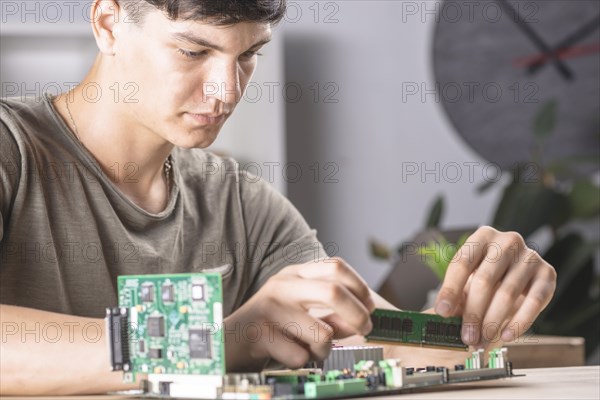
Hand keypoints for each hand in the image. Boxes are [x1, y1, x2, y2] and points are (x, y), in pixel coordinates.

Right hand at [223, 257, 374, 370]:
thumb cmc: (273, 324)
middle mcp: (283, 285)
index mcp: (295, 274)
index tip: (369, 306)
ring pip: (322, 334)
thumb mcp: (301, 309)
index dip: (360, 286)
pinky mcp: (260, 333)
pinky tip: (286, 353)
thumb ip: (330, 312)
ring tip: (312, 348)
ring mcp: (270, 308)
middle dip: (357, 314)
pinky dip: (301, 360)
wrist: (229, 340)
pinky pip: (300, 356)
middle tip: (366, 329)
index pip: (336, 266)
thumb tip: (360, 321)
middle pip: (333, 292)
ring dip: (325, 349)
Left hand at [434, 226, 556, 349]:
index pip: (462, 263)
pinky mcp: (548, 273)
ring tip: (482, 339)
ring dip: (493, 321)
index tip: (443, 313)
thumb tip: (444, 315)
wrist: (518, 272)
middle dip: (473, 313)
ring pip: (507, 293)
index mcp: (482, 236)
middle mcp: (507, 241)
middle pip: (484, 280)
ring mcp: (530, 256)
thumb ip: (456, 293)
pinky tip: (506, 336)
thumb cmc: (487, 275)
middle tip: (466, 336)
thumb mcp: (468, 278)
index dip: (450, 289)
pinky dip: (519, 322)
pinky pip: (534, 302)